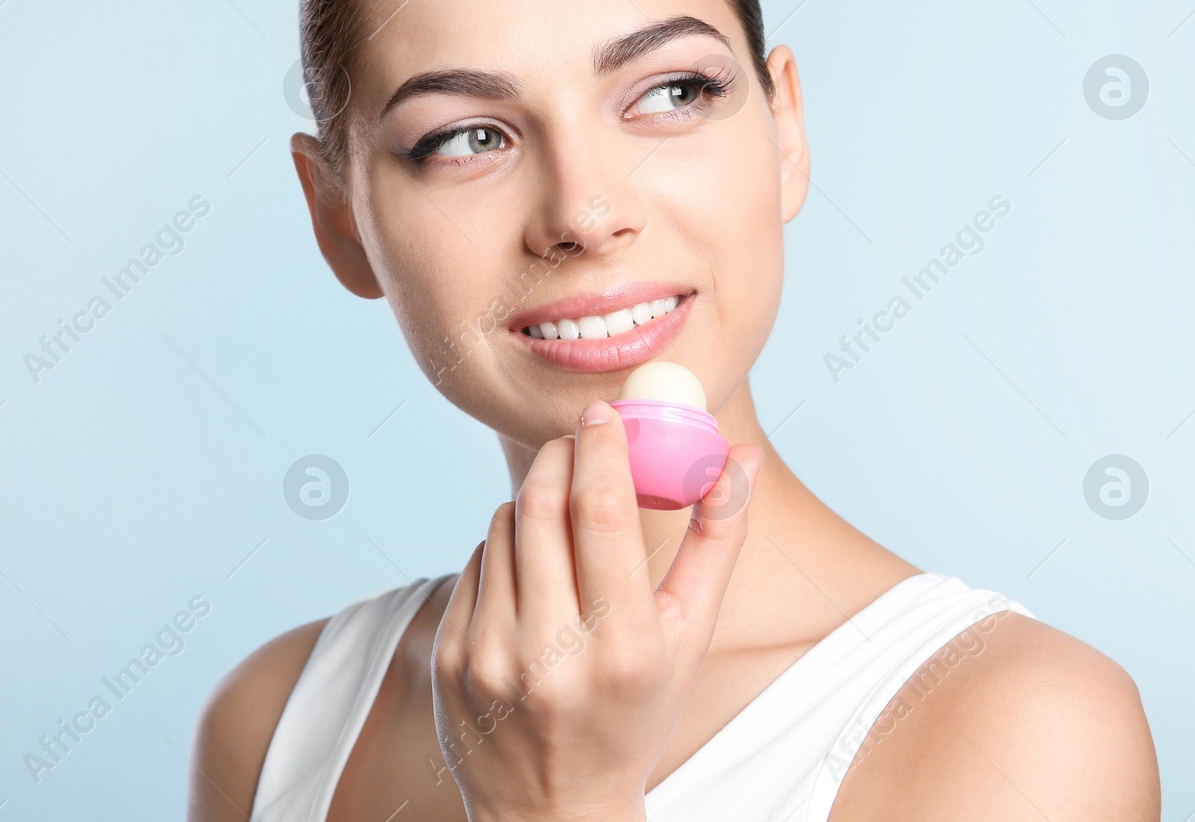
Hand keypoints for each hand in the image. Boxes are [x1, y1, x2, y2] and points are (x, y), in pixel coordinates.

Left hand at [430, 399, 761, 821]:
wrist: (556, 807)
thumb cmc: (636, 712)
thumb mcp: (689, 639)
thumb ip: (717, 543)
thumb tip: (743, 456)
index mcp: (624, 648)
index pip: (603, 514)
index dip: (603, 448)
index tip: (606, 412)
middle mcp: (552, 654)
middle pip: (545, 505)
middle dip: (562, 455)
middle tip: (580, 438)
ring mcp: (490, 657)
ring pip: (505, 525)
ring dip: (536, 500)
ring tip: (564, 521)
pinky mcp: (450, 658)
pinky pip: (477, 561)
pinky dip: (506, 546)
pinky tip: (532, 576)